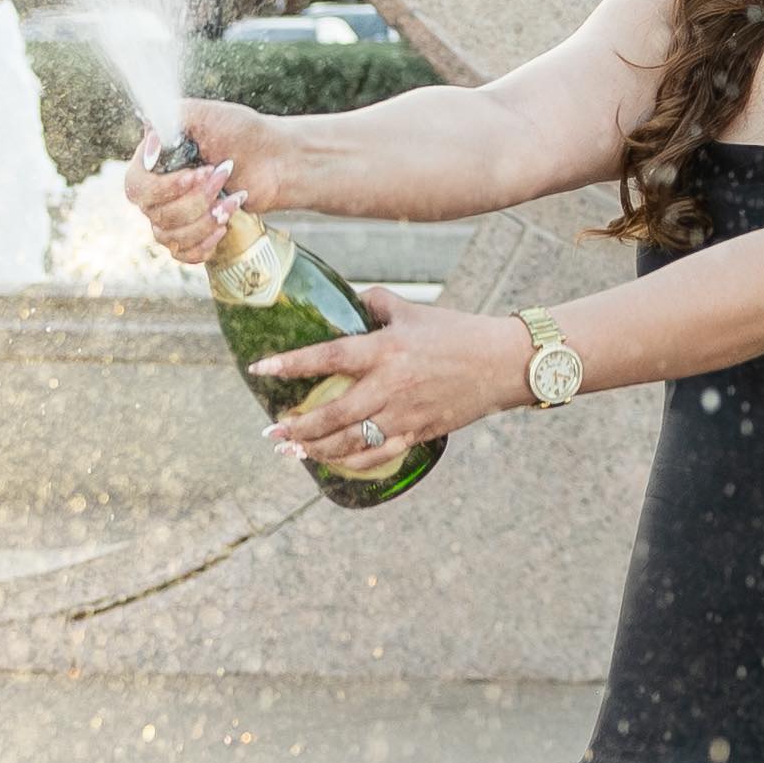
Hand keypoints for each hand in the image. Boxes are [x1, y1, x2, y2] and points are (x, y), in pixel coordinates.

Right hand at [125, 100, 292, 263]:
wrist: (272, 158)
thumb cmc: (238, 132)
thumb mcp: (204, 114)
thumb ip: (171, 118)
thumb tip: (149, 138)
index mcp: (152, 164)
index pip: (136, 187)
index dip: (165, 187)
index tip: (198, 173)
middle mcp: (157, 193)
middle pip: (157, 214)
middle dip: (197, 199)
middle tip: (223, 177)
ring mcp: (173, 216)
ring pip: (171, 236)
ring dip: (206, 220)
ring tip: (232, 200)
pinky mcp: (193, 234)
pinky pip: (184, 254)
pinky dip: (204, 244)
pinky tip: (224, 225)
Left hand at [250, 297, 529, 470]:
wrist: (503, 363)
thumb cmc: (459, 332)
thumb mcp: (415, 311)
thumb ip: (378, 304)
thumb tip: (352, 299)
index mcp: (386, 350)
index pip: (329, 356)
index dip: (292, 364)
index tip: (260, 369)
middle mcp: (391, 385)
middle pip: (333, 414)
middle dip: (298, 427)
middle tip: (271, 431)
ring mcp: (405, 413)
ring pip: (351, 441)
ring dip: (316, 449)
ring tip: (291, 450)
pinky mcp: (420, 432)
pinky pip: (379, 454)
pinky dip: (351, 463)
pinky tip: (332, 463)